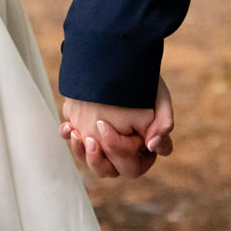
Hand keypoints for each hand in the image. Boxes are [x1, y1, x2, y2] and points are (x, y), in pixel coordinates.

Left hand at [60, 78, 174, 178]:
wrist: (115, 59)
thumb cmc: (141, 79)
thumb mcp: (158, 97)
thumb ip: (163, 122)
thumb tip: (153, 146)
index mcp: (144, 145)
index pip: (136, 165)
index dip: (123, 152)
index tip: (108, 128)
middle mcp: (124, 149)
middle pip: (112, 170)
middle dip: (100, 158)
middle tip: (92, 138)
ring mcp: (105, 144)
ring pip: (93, 164)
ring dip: (83, 153)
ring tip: (77, 134)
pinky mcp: (88, 133)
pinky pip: (77, 146)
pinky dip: (71, 139)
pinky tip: (68, 127)